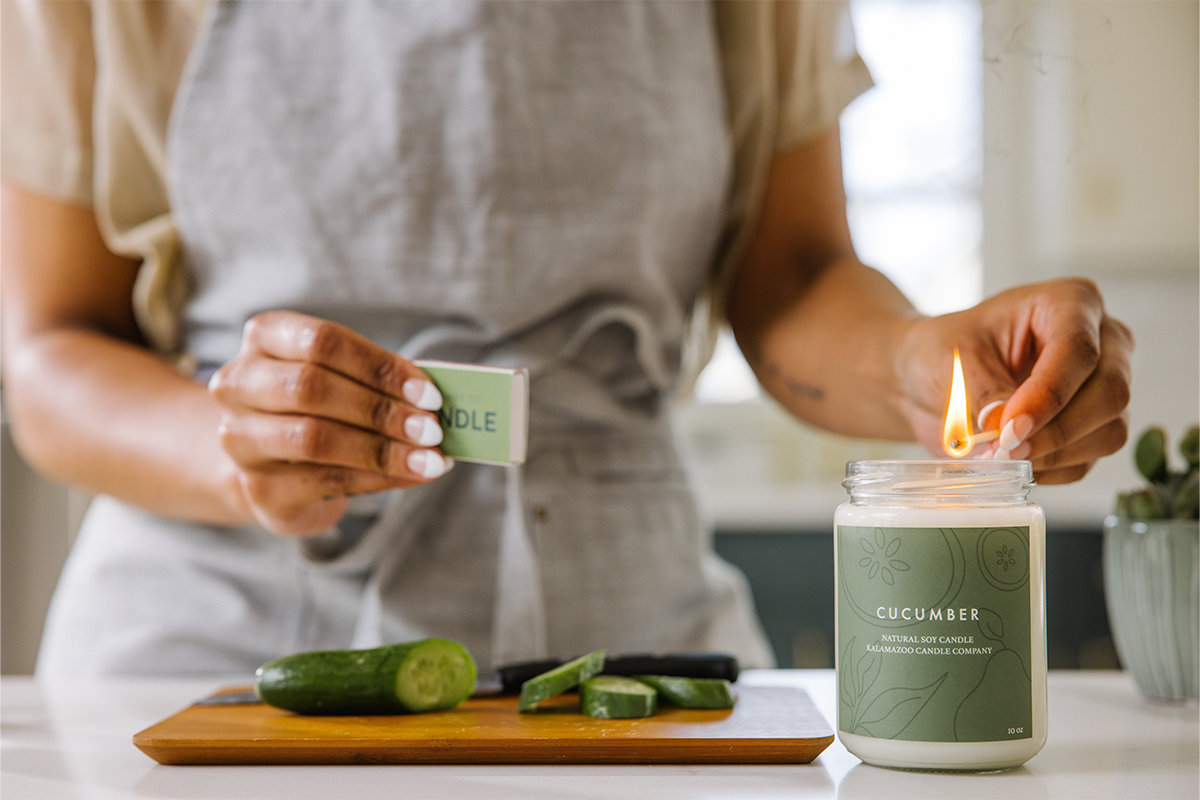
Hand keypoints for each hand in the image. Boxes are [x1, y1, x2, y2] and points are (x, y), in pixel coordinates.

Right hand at [208, 311, 451, 534]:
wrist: (274, 466)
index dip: (378, 366)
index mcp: (264, 338)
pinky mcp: (258, 489)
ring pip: (314, 438)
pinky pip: (324, 481)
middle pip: (312, 388)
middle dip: (381, 410)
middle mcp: (239, 384)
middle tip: (433, 428)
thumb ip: (379, 381)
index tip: (428, 392)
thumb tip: (434, 399)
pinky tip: (413, 476)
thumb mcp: (343, 380)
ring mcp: (240, 439)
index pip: (322, 342)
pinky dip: (378, 478)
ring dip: (383, 449)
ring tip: (430, 459)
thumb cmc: (320, 409)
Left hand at [896, 278, 1133, 483]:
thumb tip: (1011, 429)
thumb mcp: (952, 361)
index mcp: (1068, 303)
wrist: (928, 378)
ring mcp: (1104, 386)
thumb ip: (984, 393)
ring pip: (1109, 431)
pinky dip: (1051, 469)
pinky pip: (1089, 459)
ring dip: (1054, 454)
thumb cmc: (942, 351)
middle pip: (1110, 392)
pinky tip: (1013, 461)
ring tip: (1001, 455)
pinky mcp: (1094, 427)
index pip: (1079, 350)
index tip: (1009, 428)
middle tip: (1005, 449)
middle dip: (1057, 430)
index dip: (1049, 395)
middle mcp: (1102, 341)